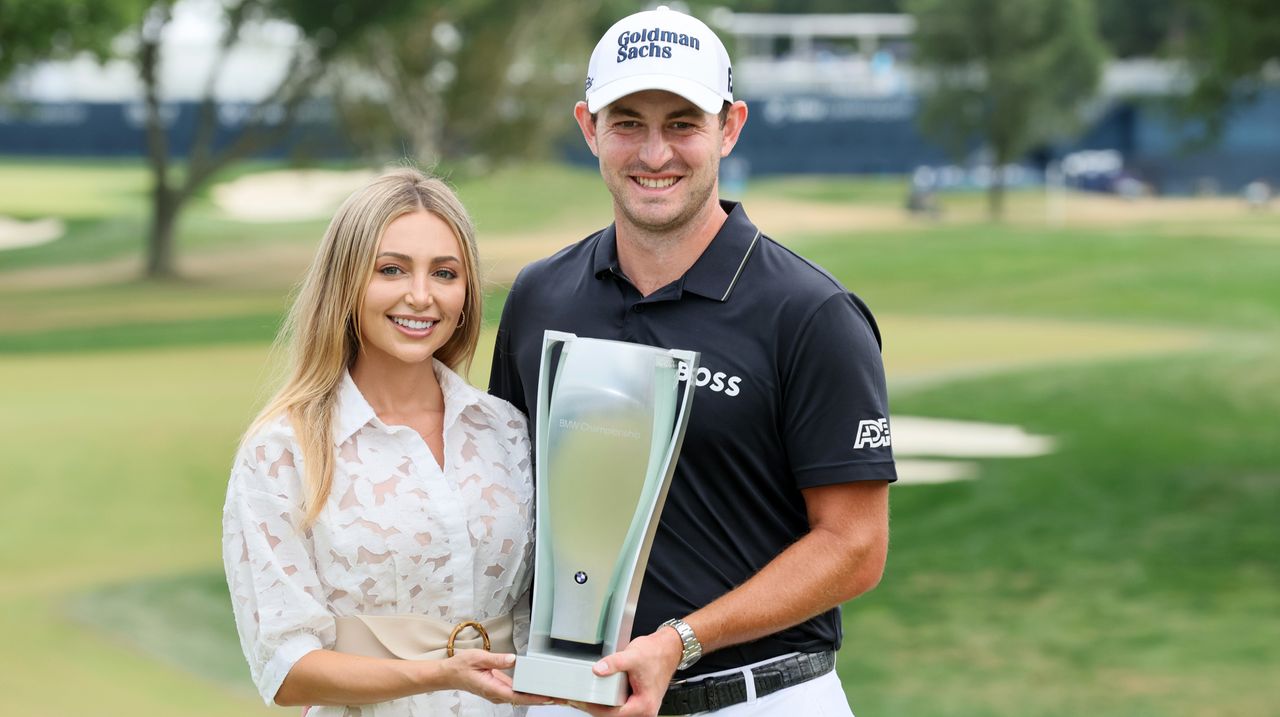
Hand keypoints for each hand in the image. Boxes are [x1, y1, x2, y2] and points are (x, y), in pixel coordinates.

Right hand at [445, 650, 557, 706]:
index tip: (548, 697)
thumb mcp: (478, 658)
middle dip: (542, 699)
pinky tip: (539, 688)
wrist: (449, 674)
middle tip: (560, 696)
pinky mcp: (499, 689)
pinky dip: (529, 692)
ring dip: (537, 696)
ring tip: (555, 693)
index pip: (517, 696)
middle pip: (523, 699)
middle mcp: (497, 694)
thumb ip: (496, 660)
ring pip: (521, 698)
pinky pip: (517, 693)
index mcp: (492, 688)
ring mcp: (498, 693)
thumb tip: (512, 659)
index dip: (534, 698)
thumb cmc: (461, 667)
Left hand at [565, 628, 682, 716]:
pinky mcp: (638, 701)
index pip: (613, 715)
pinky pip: (620, 706)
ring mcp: (641, 707)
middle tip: (579, 699)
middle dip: (595, 708)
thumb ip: (614, 663)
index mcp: (644, 705)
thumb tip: (598, 670)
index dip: (594, 708)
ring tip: (586, 696)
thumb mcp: (633, 656)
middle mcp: (644, 710)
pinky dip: (608, 702)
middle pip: (613, 716)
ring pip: (616, 713)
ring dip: (601, 706)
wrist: (669, 648)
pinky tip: (598, 694)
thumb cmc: (657, 654)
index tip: (581, 701)